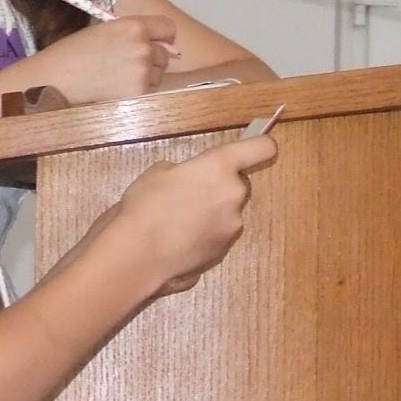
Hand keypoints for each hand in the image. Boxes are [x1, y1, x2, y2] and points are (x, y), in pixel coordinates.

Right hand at [28, 16, 177, 103]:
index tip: (155, 42)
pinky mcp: (138, 92)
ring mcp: (143, 72)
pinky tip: (117, 86)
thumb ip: (133, 33)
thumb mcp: (107, 29)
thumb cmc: (76, 50)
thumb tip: (155, 44)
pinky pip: (149, 89)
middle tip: (126, 63)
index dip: (162, 36)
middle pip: (164, 54)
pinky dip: (137, 89)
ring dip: (146, 75)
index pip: (169, 28)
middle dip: (152, 58)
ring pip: (159, 74)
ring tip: (119, 76)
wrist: (58, 77)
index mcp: (135, 26)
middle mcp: (144, 48)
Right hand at [112, 134, 277, 295]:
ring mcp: (232, 226)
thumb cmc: (145, 206)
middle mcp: (234, 194)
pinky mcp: (224, 251)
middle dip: (221, 187)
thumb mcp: (157, 173)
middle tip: (191, 193)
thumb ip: (183, 171)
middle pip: (239, 184)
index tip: (254, 147)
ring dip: (212, 213)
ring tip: (179, 222)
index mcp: (220, 166)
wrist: (138, 255)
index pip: (262, 148)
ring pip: (229, 212)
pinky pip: (219, 235)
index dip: (260, 145)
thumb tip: (187, 180)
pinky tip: (179, 240)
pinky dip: (205, 235)